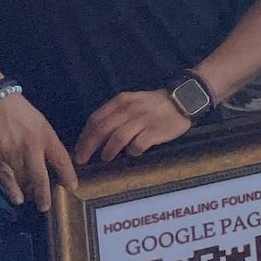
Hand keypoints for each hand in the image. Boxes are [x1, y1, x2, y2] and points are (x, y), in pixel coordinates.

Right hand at [0, 91, 77, 211]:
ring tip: (33, 200)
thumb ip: (46, 142)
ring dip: (29, 193)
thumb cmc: (18, 110)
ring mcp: (12, 154)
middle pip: (41, 177)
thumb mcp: (40, 122)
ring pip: (23, 180)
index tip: (73, 187)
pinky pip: (6, 179)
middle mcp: (30, 147)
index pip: (61, 160)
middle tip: (47, 206)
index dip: (68, 175)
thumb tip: (50, 162)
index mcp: (45, 136)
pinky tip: (17, 199)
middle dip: (45, 194)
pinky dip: (12, 191)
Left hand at [74, 89, 193, 166]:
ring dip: (108, 151)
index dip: (84, 136)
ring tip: (106, 158)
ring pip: (117, 138)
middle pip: (102, 129)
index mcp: (121, 100)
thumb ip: (115, 114)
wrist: (183, 100)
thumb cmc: (153, 105)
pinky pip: (137, 145)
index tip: (78, 150)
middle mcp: (130, 109)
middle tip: (82, 160)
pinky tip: (132, 153)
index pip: (95, 119)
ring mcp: (143, 119)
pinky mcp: (155, 130)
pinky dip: (132, 152)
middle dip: (88, 147)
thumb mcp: (132, 102)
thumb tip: (95, 136)